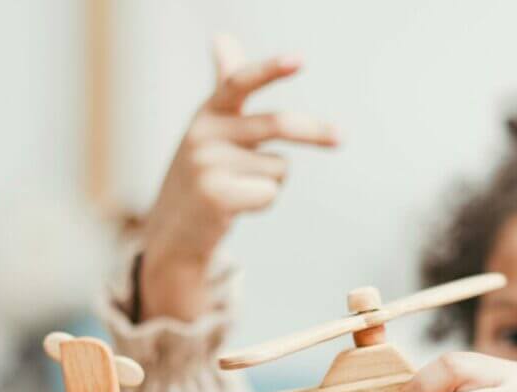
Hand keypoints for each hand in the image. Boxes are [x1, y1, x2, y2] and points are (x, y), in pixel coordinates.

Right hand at [141, 34, 338, 319]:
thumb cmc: (203, 173)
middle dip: (315, 132)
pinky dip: (264, 202)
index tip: (300, 60)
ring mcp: (207, 165)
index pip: (239, 82)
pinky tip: (238, 206)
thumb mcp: (211, 127)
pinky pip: (270, 192)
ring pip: (279, 167)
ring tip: (241, 188)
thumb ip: (223, 87)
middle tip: (342, 137)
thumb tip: (222, 37)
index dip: (270, 70)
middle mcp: (203, 134)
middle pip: (277, 124)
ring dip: (272, 182)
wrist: (173, 229)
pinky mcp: (215, 196)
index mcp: (208, 113)